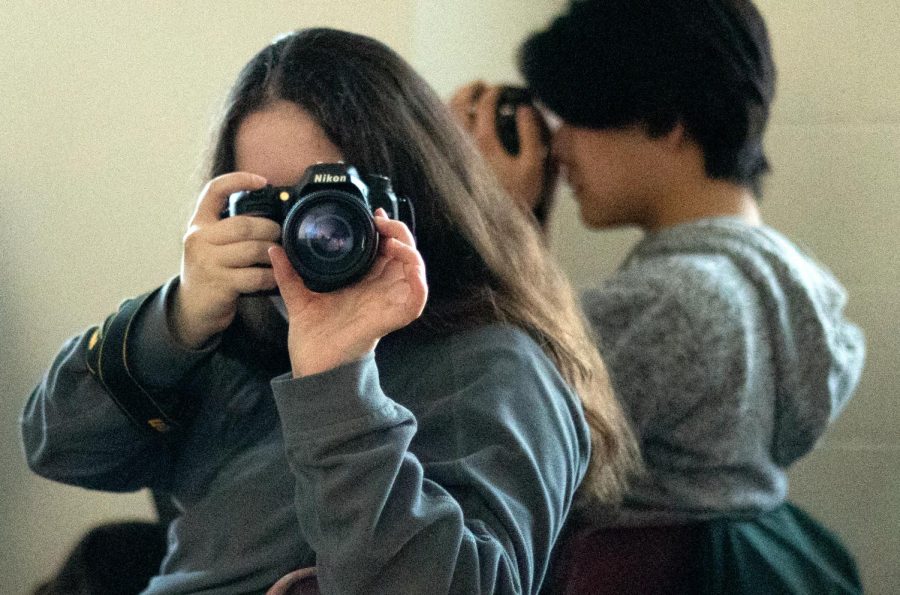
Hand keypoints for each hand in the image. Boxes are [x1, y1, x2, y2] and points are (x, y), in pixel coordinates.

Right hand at [171, 172, 280, 347]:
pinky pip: (255, 275)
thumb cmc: (211, 271)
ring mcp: (207, 262)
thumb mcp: (211, 244)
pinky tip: (275, 277)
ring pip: (252, 250)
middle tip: (281, 235)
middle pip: (244, 224)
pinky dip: (271, 276)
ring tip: (282, 256)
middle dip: (269, 229)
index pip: (214, 191)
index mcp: (199, 224)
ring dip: (273, 253)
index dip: (239, 180)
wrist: (192, 308)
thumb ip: (230, 228)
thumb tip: (270, 214)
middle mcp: (199, 239)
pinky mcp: (219, 284)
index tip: (262, 181)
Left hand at [269, 209, 426, 377]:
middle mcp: (381, 291)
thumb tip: (274, 249)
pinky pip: (418, 295)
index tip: (374, 215)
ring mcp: (390, 303)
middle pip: (403, 254)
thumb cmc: (313, 337)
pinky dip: (418, 277)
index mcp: (364, 284)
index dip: (386, 230)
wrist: (314, 366)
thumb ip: (288, 273)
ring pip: (415, 269)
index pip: (384, 251)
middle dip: (398, 232)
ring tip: (391, 238)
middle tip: (381, 220)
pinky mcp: (396, 317)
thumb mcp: (298, 297)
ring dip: (409, 248)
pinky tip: (404, 261)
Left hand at [449, 81, 555, 217]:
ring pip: (446, 118)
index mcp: (484, 142)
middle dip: (469, 90)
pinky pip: (442, 133)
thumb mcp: (533, 166)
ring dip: (455, 101)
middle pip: (459, 104)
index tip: (500, 90)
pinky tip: (454, 121)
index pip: (484, 105)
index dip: (494, 92)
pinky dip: (447, 120)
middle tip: (480, 85)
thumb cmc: (516, 198)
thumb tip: (525, 110)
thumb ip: (531, 134)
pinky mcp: (449, 164)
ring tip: (467, 97)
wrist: (496, 224)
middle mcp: (463, 144)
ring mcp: (453, 154)